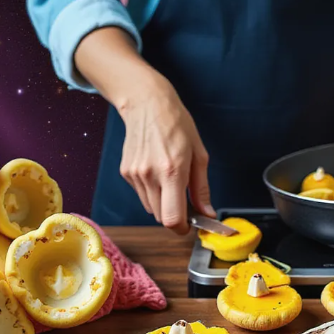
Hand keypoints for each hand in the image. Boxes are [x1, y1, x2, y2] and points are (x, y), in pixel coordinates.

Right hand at [74, 28, 213, 233]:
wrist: (147, 104)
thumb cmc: (177, 124)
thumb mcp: (198, 154)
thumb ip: (202, 188)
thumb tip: (207, 212)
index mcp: (172, 171)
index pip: (173, 218)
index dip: (183, 228)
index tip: (190, 225)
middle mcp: (150, 176)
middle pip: (162, 217)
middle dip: (176, 216)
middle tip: (186, 203)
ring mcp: (135, 175)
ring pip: (151, 208)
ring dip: (164, 204)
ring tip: (172, 182)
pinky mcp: (126, 173)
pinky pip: (142, 195)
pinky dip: (153, 193)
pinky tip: (158, 172)